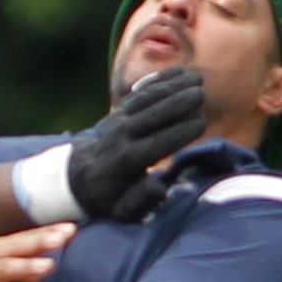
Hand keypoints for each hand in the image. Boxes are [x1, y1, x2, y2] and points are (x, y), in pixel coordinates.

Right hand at [0, 225, 73, 281]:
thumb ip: (18, 270)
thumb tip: (42, 271)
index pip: (23, 237)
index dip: (47, 232)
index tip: (72, 227)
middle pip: (16, 247)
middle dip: (40, 241)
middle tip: (66, 236)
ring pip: (4, 269)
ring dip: (27, 267)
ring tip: (50, 266)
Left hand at [66, 66, 207, 220]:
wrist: (79, 178)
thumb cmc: (109, 198)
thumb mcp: (122, 210)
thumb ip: (141, 200)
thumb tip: (158, 185)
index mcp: (124, 162)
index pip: (155, 144)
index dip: (179, 132)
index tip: (202, 122)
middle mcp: (120, 137)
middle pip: (151, 116)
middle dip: (177, 103)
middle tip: (202, 93)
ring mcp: (118, 121)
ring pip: (147, 99)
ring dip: (172, 86)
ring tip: (198, 77)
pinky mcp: (119, 111)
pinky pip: (140, 92)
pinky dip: (160, 80)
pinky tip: (181, 71)